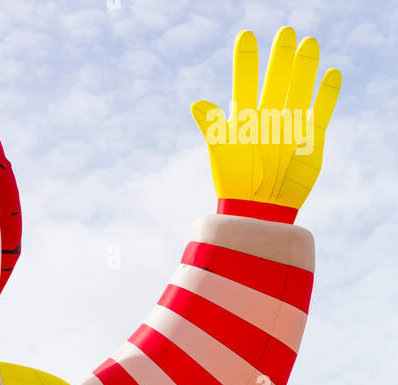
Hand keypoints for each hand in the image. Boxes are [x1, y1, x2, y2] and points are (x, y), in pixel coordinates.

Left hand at [191, 27, 340, 211]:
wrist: (259, 210)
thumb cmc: (236, 183)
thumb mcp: (222, 154)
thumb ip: (212, 127)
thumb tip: (196, 103)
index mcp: (244, 117)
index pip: (245, 81)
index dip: (245, 60)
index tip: (246, 36)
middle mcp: (268, 116)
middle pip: (276, 79)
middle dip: (280, 57)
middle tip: (285, 32)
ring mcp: (290, 124)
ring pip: (300, 88)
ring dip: (304, 67)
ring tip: (309, 42)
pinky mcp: (310, 137)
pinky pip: (321, 110)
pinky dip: (327, 94)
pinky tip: (331, 74)